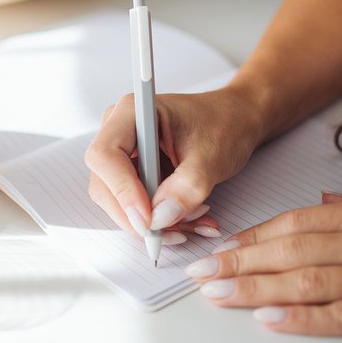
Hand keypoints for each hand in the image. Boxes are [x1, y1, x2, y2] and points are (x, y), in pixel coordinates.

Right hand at [84, 85, 265, 239]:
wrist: (235, 120)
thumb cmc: (224, 124)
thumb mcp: (212, 156)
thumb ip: (187, 187)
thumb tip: (160, 218)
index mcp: (133, 112)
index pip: (106, 156)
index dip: (122, 191)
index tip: (148, 219)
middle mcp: (119, 131)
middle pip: (106, 185)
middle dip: (140, 215)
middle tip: (178, 230)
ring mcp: (123, 153)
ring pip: (118, 201)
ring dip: (153, 222)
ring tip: (194, 221)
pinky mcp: (131, 172)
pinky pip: (132, 205)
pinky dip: (159, 220)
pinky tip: (188, 219)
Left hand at [188, 193, 341, 342]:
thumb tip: (321, 204)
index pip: (296, 221)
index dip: (253, 235)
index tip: (221, 245)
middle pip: (291, 249)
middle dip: (240, 261)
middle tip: (202, 271)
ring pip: (307, 280)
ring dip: (256, 288)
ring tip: (220, 294)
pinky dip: (303, 318)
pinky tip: (271, 319)